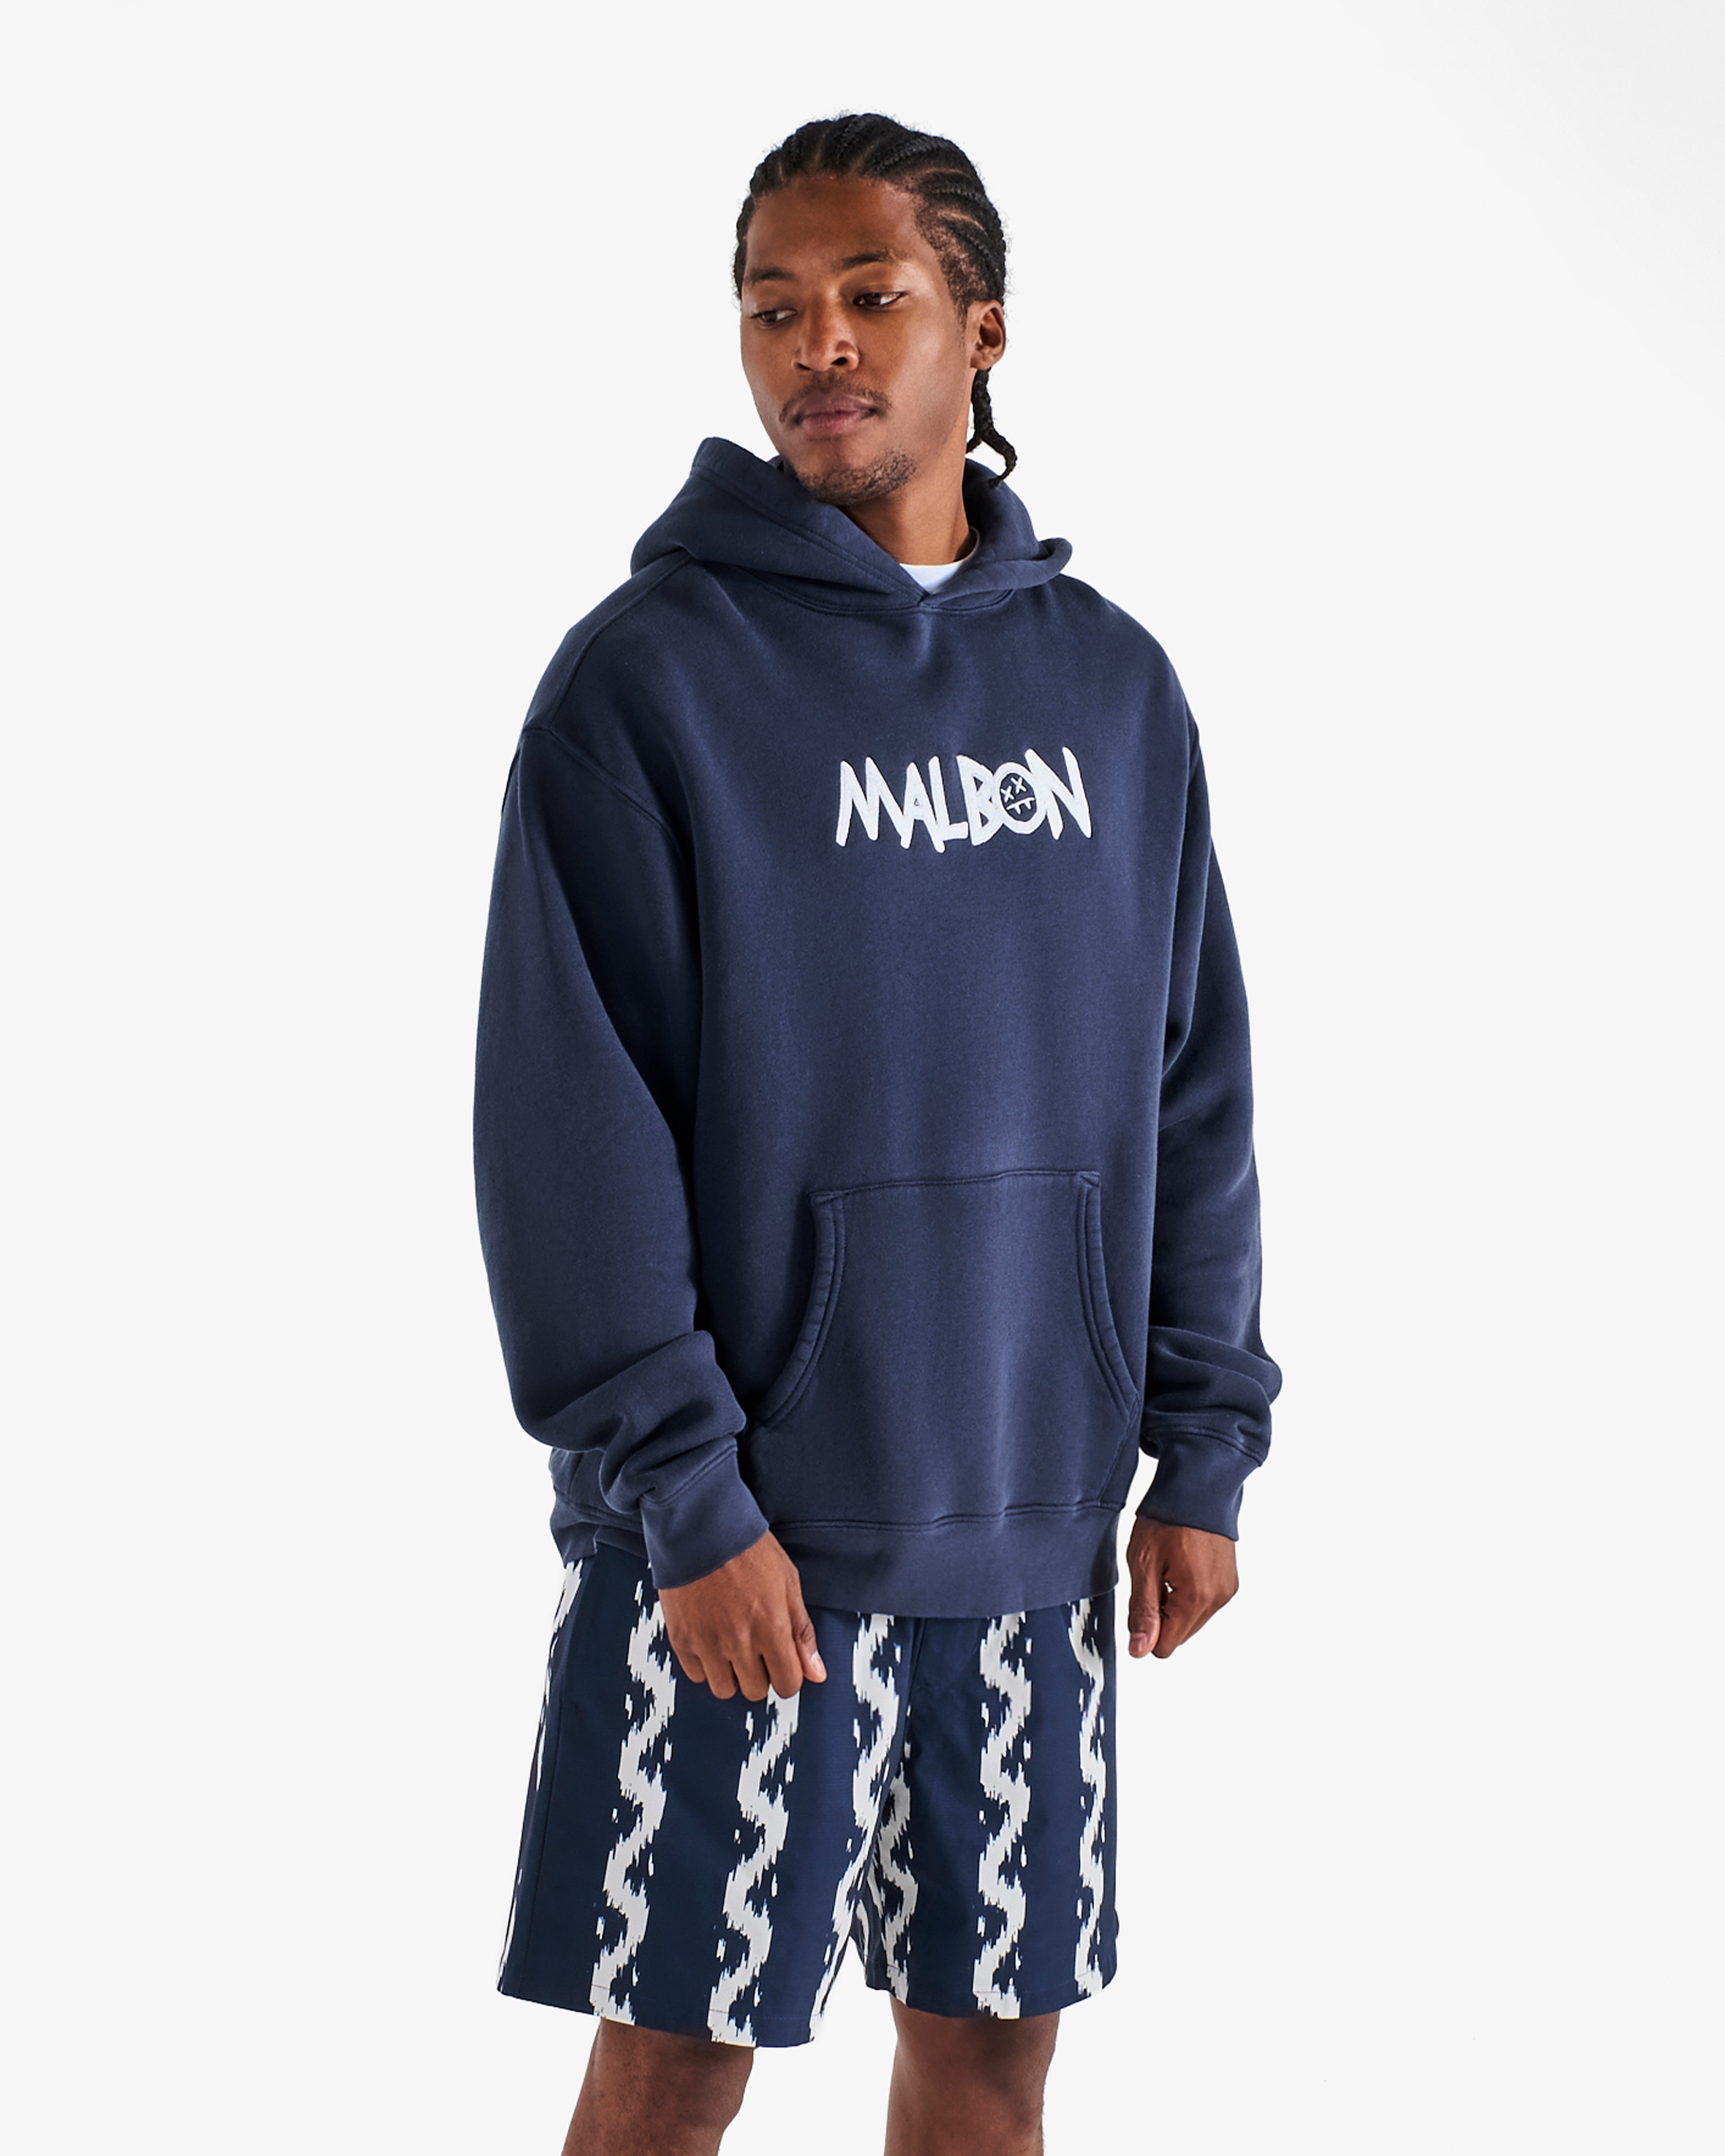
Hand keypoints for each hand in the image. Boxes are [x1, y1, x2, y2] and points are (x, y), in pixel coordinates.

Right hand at [657, 1529, 825, 1701]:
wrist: (700, 1528)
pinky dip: (704, 1663)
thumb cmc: (748, 1550)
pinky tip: (710, 1638)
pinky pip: (696, 1675)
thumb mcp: (788, 1583)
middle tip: (755, 1647)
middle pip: (756, 1691)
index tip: (781, 1663)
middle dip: (760, 1674)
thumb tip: (817, 1673)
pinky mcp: (682, 1638)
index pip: (788, 1684)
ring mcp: (708, 1642)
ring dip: (731, 1674)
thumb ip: (802, 1632)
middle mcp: (740, 1641)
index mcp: (772, 1628)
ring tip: (730, 1645)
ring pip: (724, 1689)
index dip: (788, 1676)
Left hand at [1125, 1516, 1237, 1658]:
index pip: (1164, 1646)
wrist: (1198, 1486)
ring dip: (1174, 1603)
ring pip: (1191, 1620)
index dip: (1146, 1625)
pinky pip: (1203, 1604)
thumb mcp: (1143, 1563)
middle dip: (1161, 1613)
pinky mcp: (1230, 1582)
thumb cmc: (1168, 1518)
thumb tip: (1140, 1650)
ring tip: (1169, 1566)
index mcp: (1196, 1598)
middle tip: (1154, 1575)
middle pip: (1179, 1634)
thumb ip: (1142, 1611)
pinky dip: (1188, 1593)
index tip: (1143, 1593)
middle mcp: (1217, 1599)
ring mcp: (1226, 1590)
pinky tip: (1182, 1565)